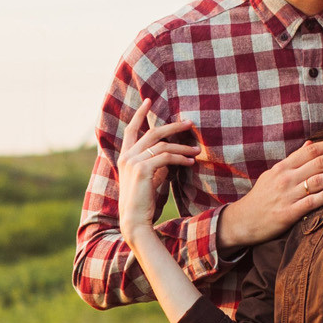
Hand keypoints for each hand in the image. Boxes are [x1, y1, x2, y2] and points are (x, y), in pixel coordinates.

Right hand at [114, 103, 198, 242]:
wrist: (134, 220)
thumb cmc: (142, 203)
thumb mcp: (148, 179)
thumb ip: (155, 165)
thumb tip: (170, 157)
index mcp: (125, 157)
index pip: (131, 130)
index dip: (139, 114)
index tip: (149, 101)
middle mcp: (127, 156)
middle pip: (153, 132)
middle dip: (173, 126)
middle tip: (189, 123)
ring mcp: (133, 162)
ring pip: (163, 145)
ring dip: (182, 146)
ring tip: (197, 149)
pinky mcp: (143, 169)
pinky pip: (166, 157)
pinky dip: (181, 158)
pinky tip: (191, 162)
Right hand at [217, 133, 322, 249]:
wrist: (241, 221)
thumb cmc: (260, 198)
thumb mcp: (273, 174)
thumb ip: (292, 160)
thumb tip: (310, 144)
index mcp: (283, 167)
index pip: (311, 150)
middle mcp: (286, 178)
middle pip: (318, 162)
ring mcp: (287, 196)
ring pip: (317, 180)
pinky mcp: (288, 213)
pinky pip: (310, 202)